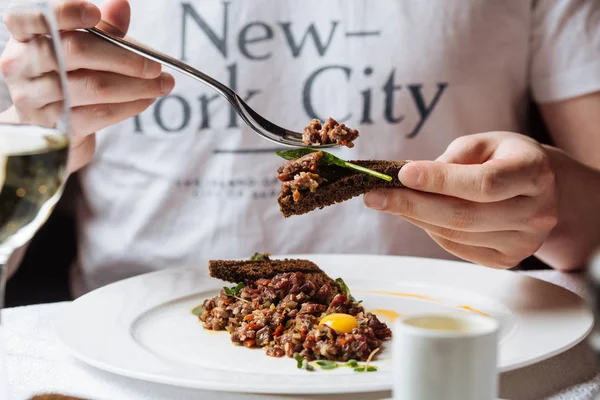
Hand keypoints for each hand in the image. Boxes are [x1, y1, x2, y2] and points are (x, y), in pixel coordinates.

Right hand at [0, 0, 174, 170]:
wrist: (49, 127)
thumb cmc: (66, 78)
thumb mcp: (81, 49)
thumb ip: (102, 28)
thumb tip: (121, 4)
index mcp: (23, 36)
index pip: (32, 16)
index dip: (64, 13)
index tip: (96, 14)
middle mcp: (20, 65)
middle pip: (76, 51)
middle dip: (124, 57)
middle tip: (156, 65)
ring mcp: (34, 98)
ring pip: (93, 86)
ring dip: (136, 86)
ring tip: (161, 85)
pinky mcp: (54, 126)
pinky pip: (98, 113)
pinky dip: (128, 106)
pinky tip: (146, 100)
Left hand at [364, 132, 558, 268]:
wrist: (544, 189)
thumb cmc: (506, 159)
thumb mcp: (486, 143)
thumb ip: (453, 159)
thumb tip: (410, 179)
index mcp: (535, 173)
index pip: (484, 182)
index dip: (440, 180)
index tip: (402, 174)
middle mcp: (536, 212)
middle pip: (465, 215)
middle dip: (412, 205)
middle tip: (374, 196)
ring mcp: (523, 242)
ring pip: (456, 234)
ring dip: (415, 217)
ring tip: (389, 200)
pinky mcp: (506, 260)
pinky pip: (457, 247)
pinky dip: (431, 229)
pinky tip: (417, 214)